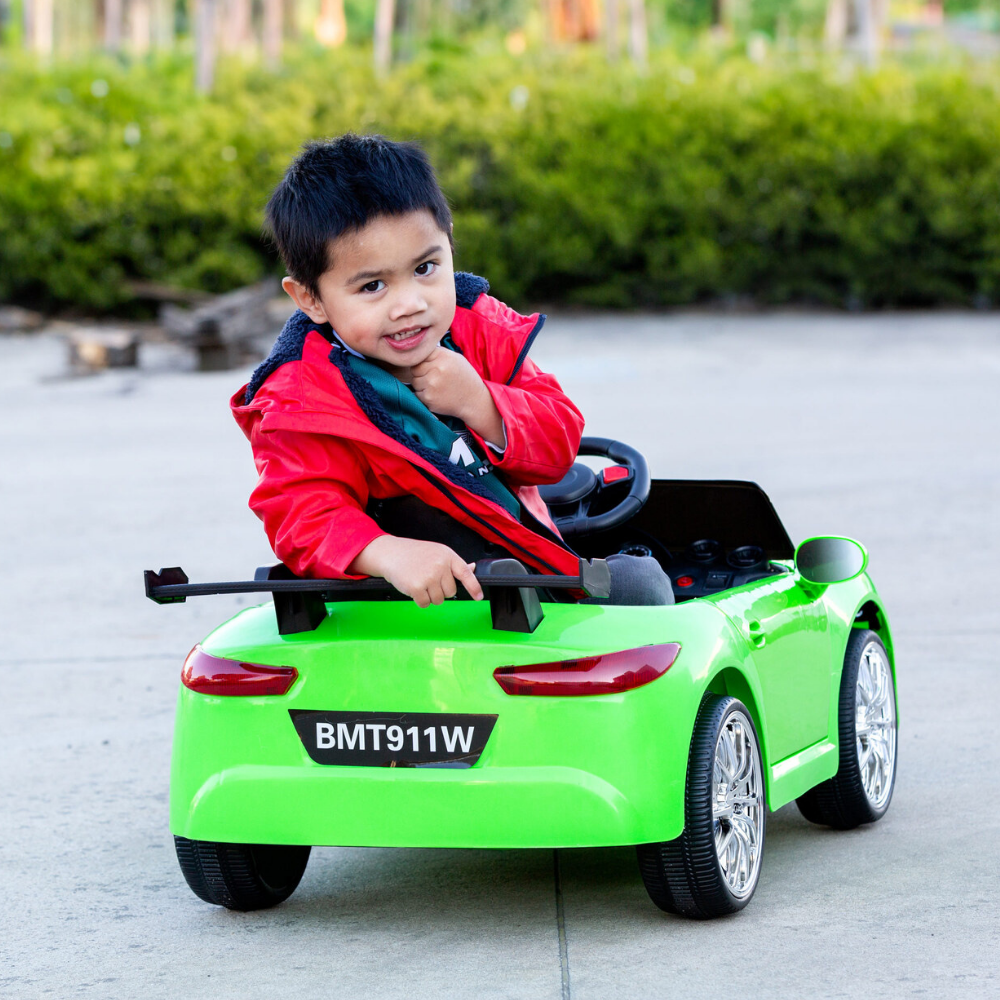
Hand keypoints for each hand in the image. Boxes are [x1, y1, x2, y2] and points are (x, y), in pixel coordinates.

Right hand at [348, 535, 483, 607]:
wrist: (391, 553)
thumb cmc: (414, 553)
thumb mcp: (437, 552)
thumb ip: (454, 564)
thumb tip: (472, 569)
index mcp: (447, 556)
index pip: (466, 574)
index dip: (474, 587)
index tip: (479, 597)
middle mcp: (440, 566)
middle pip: (451, 592)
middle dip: (441, 590)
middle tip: (429, 579)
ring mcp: (429, 577)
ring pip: (439, 600)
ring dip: (430, 596)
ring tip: (420, 581)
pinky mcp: (417, 587)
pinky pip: (425, 604)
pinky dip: (419, 600)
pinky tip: (414, 588)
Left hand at [410, 347, 503, 443]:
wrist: (474, 400)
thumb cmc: (464, 378)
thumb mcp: (455, 359)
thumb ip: (437, 354)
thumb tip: (417, 353)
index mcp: (443, 356)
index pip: (420, 355)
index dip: (423, 362)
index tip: (430, 367)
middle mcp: (437, 369)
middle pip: (415, 368)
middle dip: (421, 373)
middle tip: (434, 379)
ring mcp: (432, 384)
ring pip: (415, 381)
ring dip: (422, 385)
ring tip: (437, 387)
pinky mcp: (429, 398)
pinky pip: (417, 394)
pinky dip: (424, 395)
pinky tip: (437, 395)